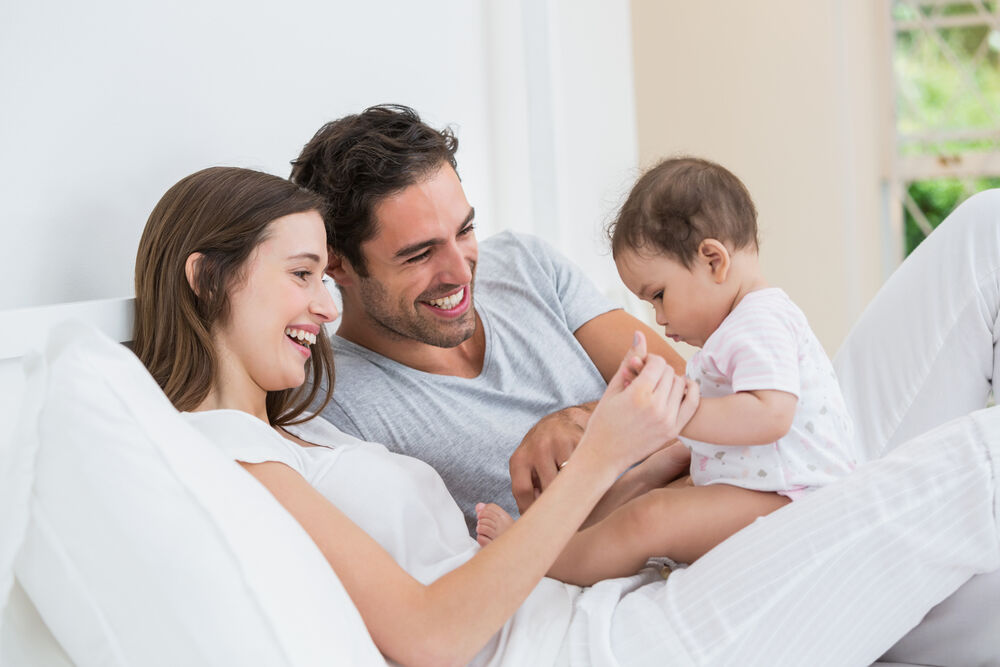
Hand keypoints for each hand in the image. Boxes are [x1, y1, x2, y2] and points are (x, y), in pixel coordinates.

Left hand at [509, 404, 591, 512]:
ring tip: (577, 499)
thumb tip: (537, 521)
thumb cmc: (542, 453)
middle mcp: (537, 448)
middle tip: (564, 516)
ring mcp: (559, 442)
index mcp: (520, 459)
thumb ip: (529, 489)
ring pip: (568, 479)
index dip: (532, 510)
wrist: (563, 421)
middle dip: (556, 503)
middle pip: (549, 487)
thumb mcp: (528, 467)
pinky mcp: (579, 439)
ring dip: (574, 492)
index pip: (523, 491)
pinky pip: (584, 467)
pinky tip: (587, 482)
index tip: (541, 523)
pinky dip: (586, 479)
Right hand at [581, 332, 699, 471]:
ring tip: (657, 386)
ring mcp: (667, 421)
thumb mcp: (613, 388)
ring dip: (671, 381)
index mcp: (638, 394)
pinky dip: (689, 393)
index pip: (657, 363)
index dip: (649, 360)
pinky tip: (679, 390)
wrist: (604, 455)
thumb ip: (629, 360)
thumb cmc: (603, 420)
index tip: (640, 365)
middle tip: (646, 376)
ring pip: (681, 385)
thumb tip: (639, 333)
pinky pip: (692, 404)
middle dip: (659, 370)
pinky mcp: (673, 431)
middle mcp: (656, 407)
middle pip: (670, 372)